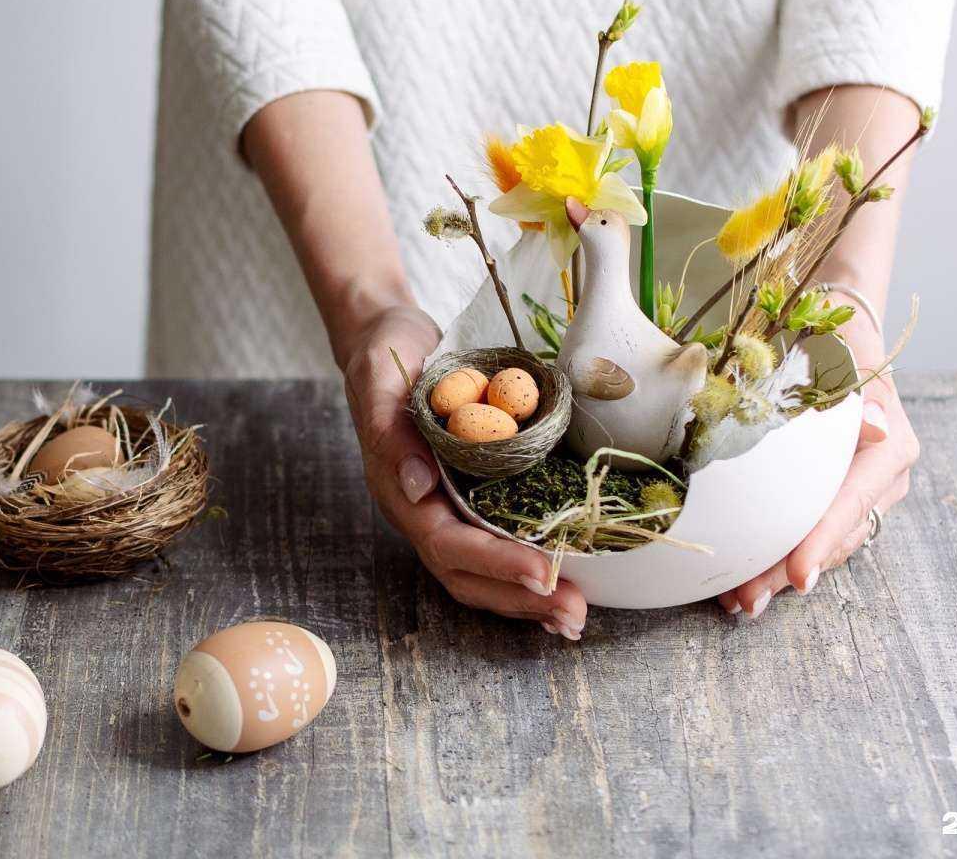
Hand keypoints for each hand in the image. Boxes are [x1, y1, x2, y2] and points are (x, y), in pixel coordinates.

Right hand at [340, 305, 587, 638]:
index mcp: (398, 487)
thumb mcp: (380, 375)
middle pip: (466, 574)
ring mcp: (444, 508)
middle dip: (518, 599)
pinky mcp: (467, 499)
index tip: (543, 573)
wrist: (387, 339)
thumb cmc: (384, 354)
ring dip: (527, 601)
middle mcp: (421, 509)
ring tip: (575, 616)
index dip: (495, 562)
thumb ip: (391, 430)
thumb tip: (418, 489)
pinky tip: (566, 584)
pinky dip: (528, 574)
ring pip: (481, 575)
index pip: (446, 541)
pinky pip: (495, 549)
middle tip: (573, 613)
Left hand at [717, 318, 918, 616]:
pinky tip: (737, 581)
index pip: (851, 503)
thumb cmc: (836, 343)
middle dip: (788, 572)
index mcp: (890, 450)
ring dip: (775, 574)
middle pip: (832, 537)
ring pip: (816, 545)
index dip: (824, 541)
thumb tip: (878, 428)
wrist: (837, 337)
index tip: (798, 574)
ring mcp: (856, 493)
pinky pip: (803, 534)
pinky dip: (771, 557)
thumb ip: (861, 395)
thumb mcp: (846, 357)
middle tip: (748, 601)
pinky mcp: (828, 497)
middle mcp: (880, 480)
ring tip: (736, 601)